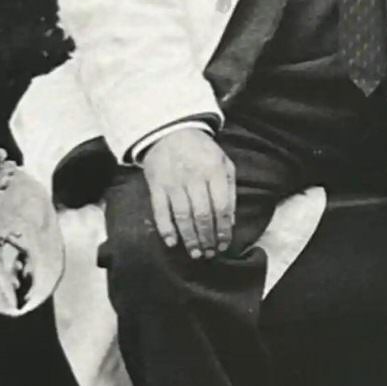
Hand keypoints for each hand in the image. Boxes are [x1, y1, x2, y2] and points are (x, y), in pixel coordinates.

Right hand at [141, 128, 236, 258]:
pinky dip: (165, 229)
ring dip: (190, 239)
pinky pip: (160, 211)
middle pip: (202, 215)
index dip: (224, 229)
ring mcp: (173, 181)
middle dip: (207, 238)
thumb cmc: (201, 151)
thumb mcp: (223, 163)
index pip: (221, 207)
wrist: (169, 131)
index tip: (224, 244)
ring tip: (196, 254)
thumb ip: (230, 191)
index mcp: (213, 170)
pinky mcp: (156, 184)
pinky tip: (172, 243)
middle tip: (210, 254)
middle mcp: (193, 176)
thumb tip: (230, 222)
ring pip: (182, 216)